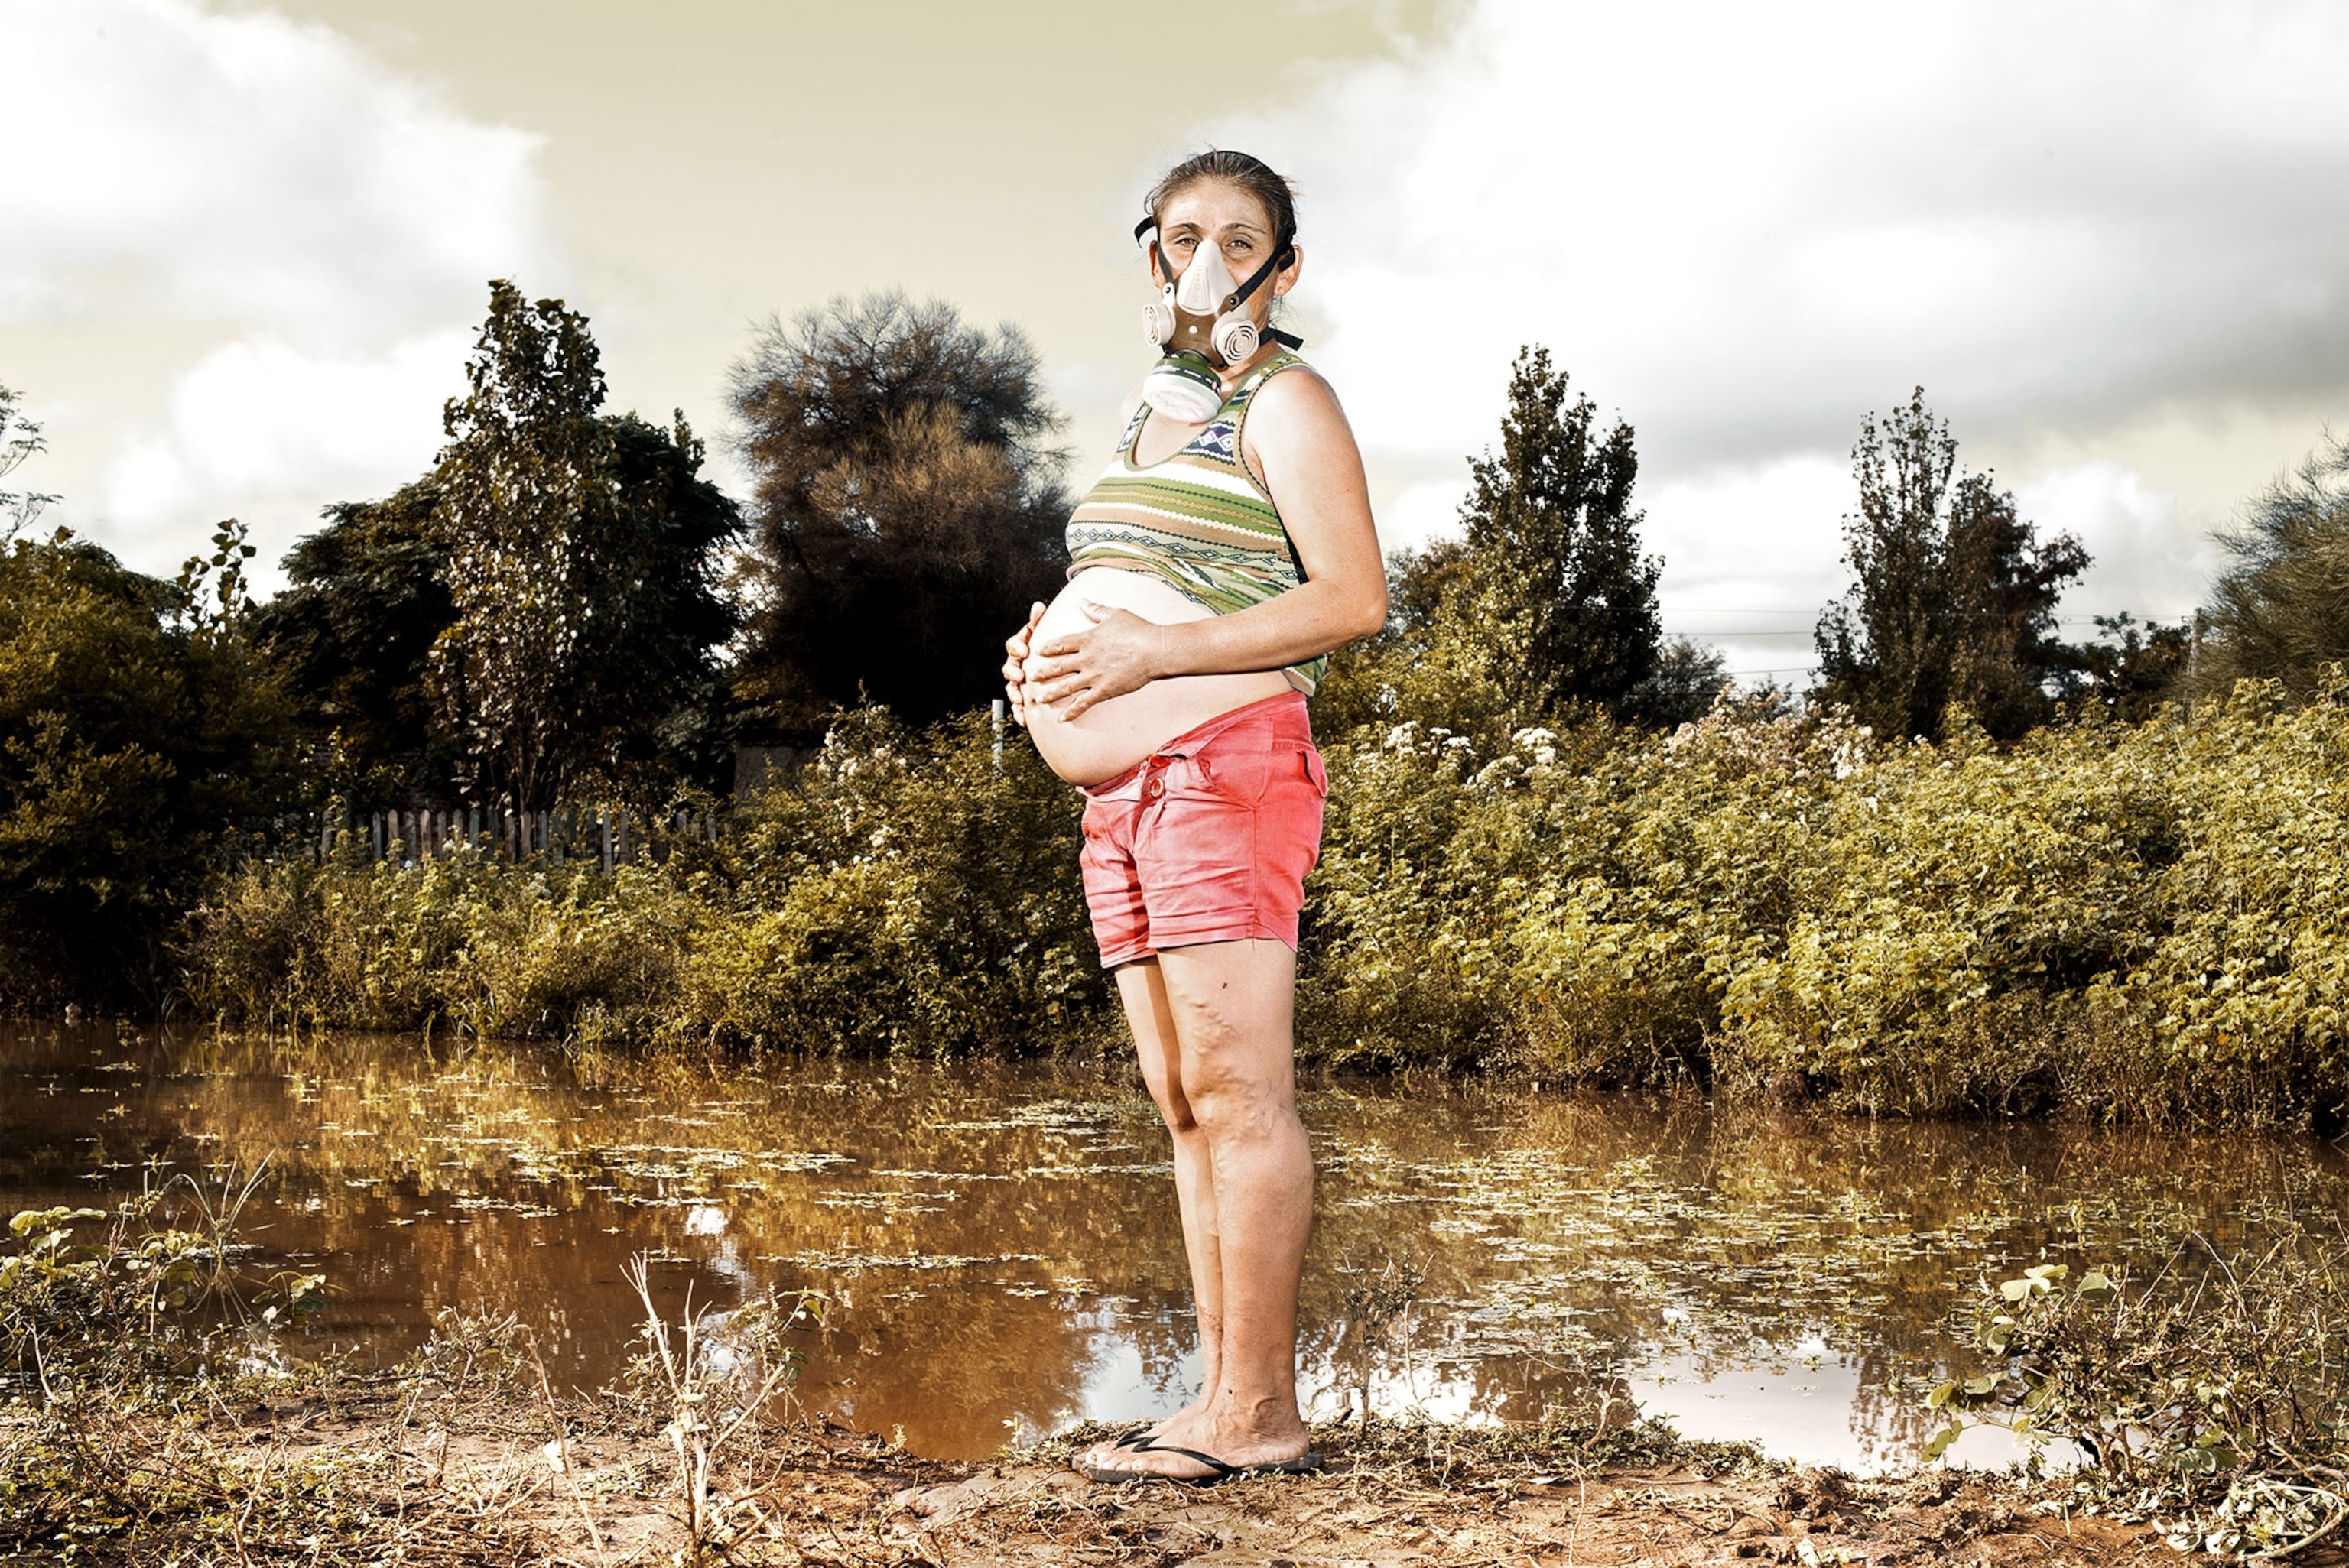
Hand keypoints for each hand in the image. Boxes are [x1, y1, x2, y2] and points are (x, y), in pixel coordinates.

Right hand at [1001, 601, 1046, 726]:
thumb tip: (1038, 607)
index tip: (1024, 650)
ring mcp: (1019, 681)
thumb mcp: (1046, 633)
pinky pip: (1018, 706)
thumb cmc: (1050, 647)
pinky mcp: (1023, 696)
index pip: (1013, 645)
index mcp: (1021, 647)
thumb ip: (1039, 621)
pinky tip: (1023, 719)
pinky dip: (1019, 713)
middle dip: (1012, 672)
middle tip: (1019, 676)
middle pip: (1009, 667)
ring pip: (1011, 688)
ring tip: (1019, 699)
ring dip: (1014, 694)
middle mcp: (1017, 664)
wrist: (1058, 667)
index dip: (1017, 647)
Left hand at [1025, 600, 1167, 719]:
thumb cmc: (1138, 630)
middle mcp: (1086, 658)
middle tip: (1030, 677)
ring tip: (1039, 699)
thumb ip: (1095, 609)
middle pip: (1057, 667)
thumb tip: (1082, 600)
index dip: (1048, 648)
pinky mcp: (1104, 690)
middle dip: (1042, 673)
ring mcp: (1094, 676)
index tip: (1038, 651)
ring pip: (1065, 687)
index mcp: (1087, 639)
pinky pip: (1084, 703)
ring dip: (1051, 694)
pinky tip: (1062, 719)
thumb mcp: (1115, 614)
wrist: (1155, 650)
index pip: (1061, 644)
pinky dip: (1072, 712)